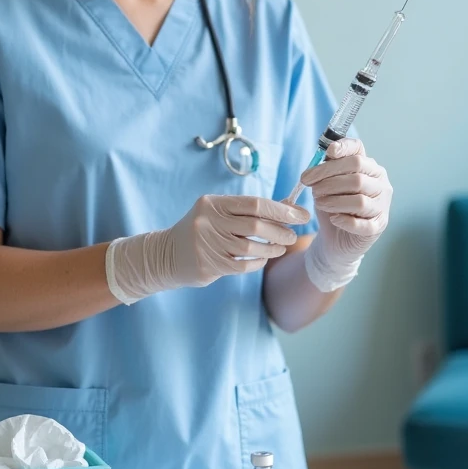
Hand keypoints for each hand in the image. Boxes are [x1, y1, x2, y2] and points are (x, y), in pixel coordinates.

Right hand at [106, 194, 309, 304]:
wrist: (167, 255)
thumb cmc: (202, 230)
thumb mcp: (218, 213)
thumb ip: (248, 211)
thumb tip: (288, 208)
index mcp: (212, 203)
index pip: (254, 203)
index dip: (281, 210)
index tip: (300, 214)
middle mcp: (208, 221)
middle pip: (255, 226)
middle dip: (280, 230)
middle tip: (293, 235)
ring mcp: (207, 244)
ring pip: (251, 247)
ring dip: (272, 248)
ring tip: (281, 247)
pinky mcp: (208, 265)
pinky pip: (243, 265)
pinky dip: (258, 263)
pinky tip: (262, 259)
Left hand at [300, 138, 392, 291]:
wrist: (335, 239)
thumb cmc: (332, 206)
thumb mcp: (325, 184)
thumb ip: (326, 169)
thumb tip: (325, 154)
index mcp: (369, 167)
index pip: (359, 150)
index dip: (344, 147)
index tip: (328, 153)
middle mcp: (381, 183)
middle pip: (357, 172)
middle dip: (328, 177)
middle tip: (310, 186)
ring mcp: (382, 206)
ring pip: (360, 200)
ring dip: (334, 201)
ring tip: (319, 203)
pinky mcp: (378, 227)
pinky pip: (363, 224)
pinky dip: (345, 221)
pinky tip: (333, 219)